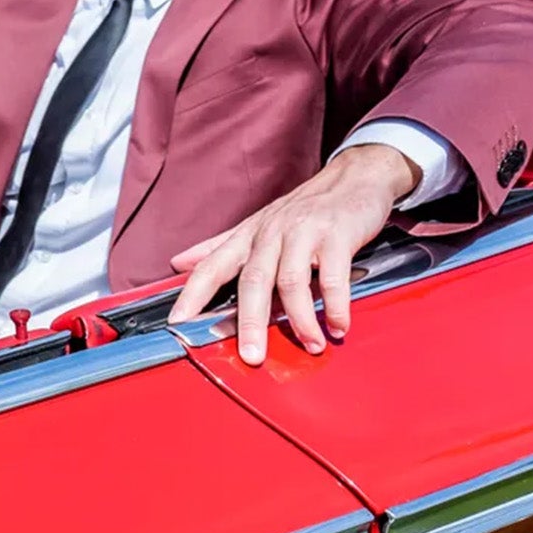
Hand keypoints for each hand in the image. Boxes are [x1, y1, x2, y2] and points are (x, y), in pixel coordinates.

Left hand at [165, 144, 419, 364]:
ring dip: (300, 319)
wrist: (355, 176)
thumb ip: (218, 247)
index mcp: (248, 236)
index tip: (178, 323)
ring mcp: (303, 233)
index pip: (212, 266)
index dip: (192, 294)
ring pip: (291, 281)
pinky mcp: (337, 235)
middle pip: (253, 281)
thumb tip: (177, 263)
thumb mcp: (257, 225)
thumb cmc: (304, 209)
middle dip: (249, 322)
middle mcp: (270, 233)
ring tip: (310, 345)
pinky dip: (335, 305)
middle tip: (252, 356)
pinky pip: (333, 276)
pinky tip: (338, 326)